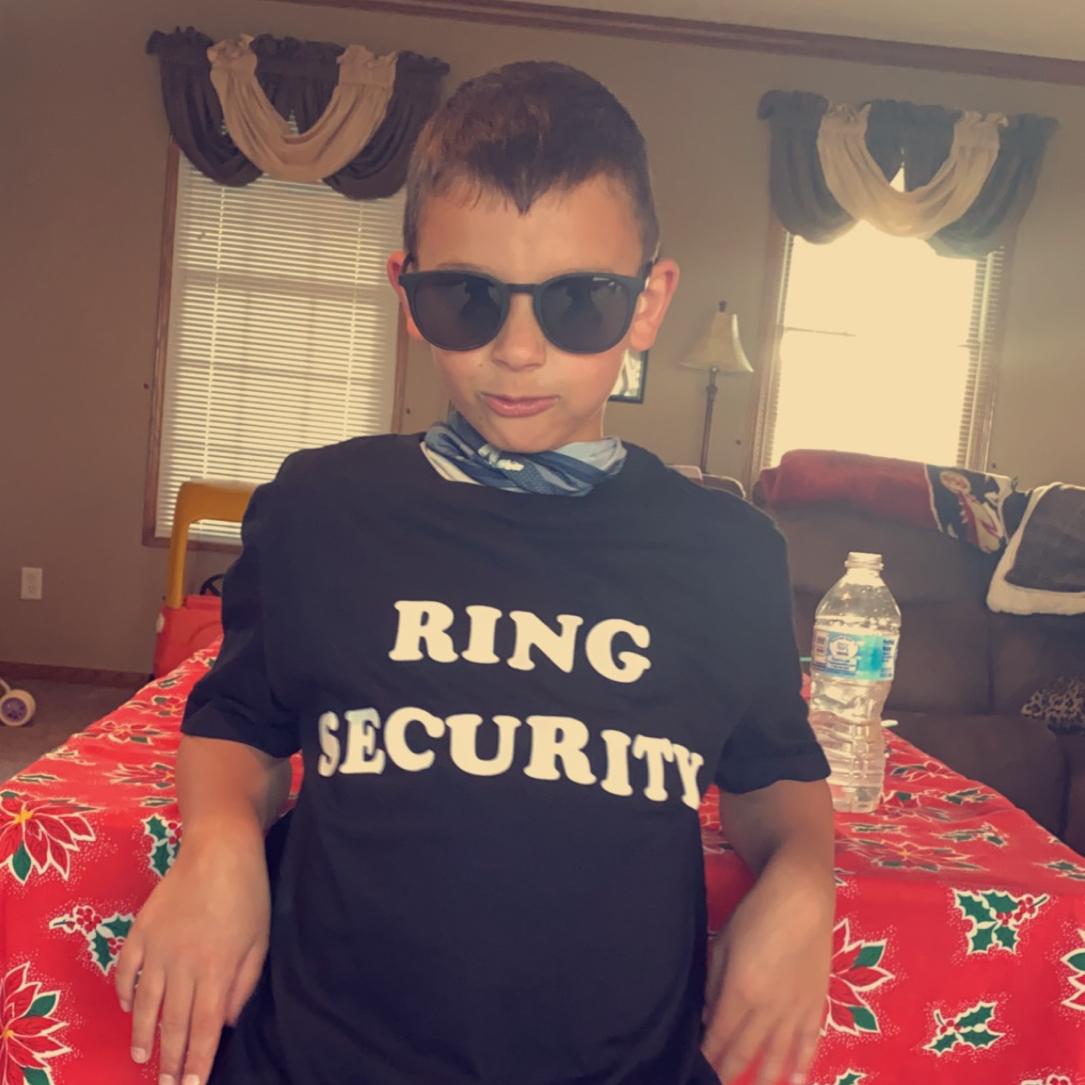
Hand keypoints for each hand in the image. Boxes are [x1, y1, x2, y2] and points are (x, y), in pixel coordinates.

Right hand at [114, 826, 270, 1084]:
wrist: (220, 848)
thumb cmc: (249, 893)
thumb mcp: (260, 939)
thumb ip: (244, 984)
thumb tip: (223, 1023)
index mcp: (217, 968)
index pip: (204, 1028)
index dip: (197, 1062)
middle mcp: (183, 964)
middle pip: (174, 1023)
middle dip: (170, 1060)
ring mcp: (157, 947)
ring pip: (145, 1003)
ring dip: (143, 1034)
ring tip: (142, 1056)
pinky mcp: (141, 930)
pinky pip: (125, 971)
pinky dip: (124, 993)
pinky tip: (128, 1007)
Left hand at [701, 857, 832, 1084]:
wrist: (801, 899)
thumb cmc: (755, 914)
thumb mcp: (723, 943)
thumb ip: (714, 984)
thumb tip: (709, 1017)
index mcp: (740, 991)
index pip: (720, 1036)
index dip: (709, 1056)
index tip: (698, 1071)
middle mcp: (768, 1009)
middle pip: (746, 1051)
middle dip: (730, 1072)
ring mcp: (795, 1010)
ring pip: (778, 1056)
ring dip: (764, 1078)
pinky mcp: (816, 1004)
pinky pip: (809, 1043)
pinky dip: (802, 1065)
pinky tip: (796, 1081)